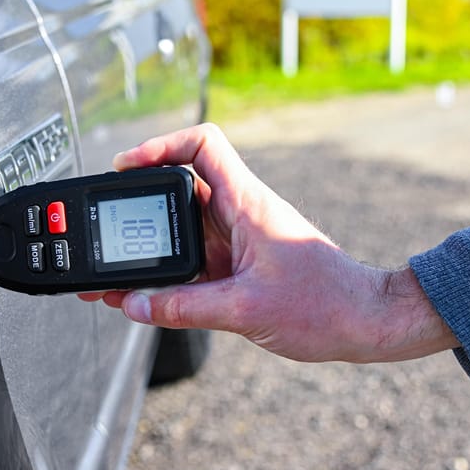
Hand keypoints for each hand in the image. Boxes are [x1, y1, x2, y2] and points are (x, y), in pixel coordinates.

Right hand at [78, 124, 457, 363]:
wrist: (366, 323)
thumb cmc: (326, 305)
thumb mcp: (245, 310)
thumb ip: (183, 308)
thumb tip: (134, 305)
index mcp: (245, 203)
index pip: (201, 145)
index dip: (160, 145)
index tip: (127, 167)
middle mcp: (239, 214)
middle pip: (177, 190)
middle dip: (137, 207)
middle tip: (103, 226)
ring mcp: (239, 240)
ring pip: (181, 231)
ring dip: (148, 248)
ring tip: (110, 274)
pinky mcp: (240, 265)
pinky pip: (193, 262)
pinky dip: (165, 275)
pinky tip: (140, 297)